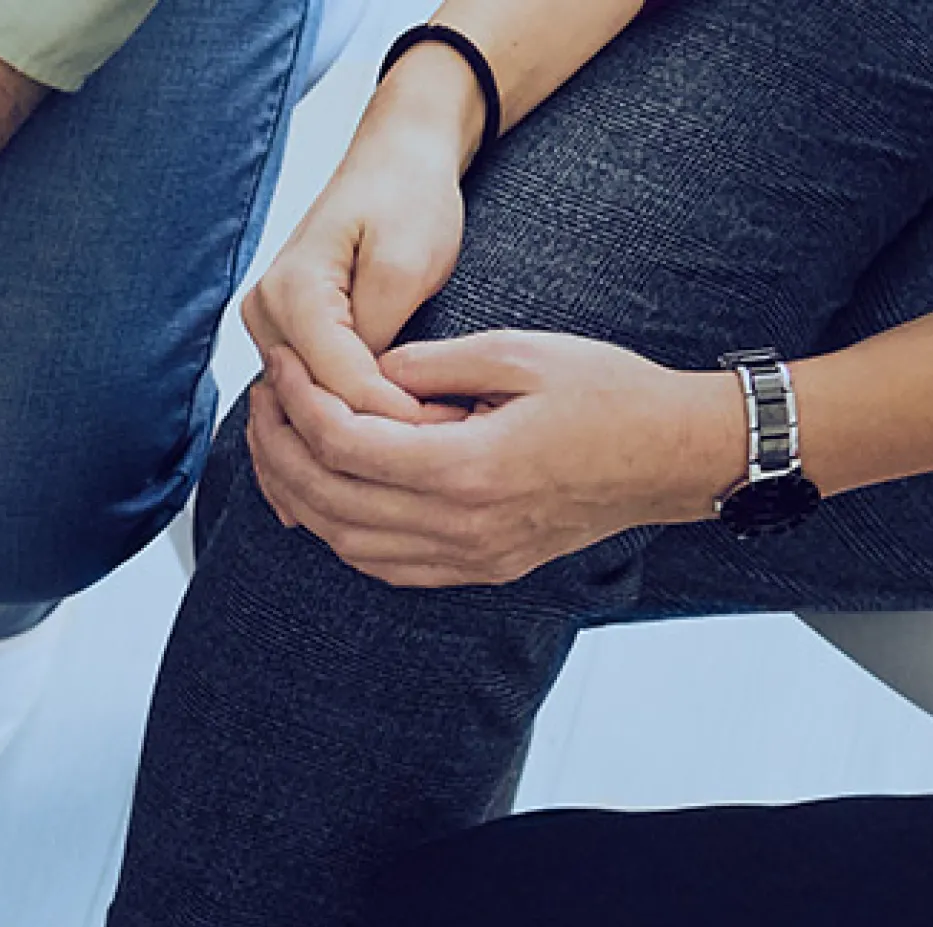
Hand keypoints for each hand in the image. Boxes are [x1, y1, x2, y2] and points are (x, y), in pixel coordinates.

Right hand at [239, 48, 480, 421]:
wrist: (397, 159)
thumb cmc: (407, 196)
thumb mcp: (407, 261)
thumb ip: (380, 334)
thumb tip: (369, 400)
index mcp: (290, 292)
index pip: (338, 384)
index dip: (394, 418)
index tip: (450, 433)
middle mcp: (264, 315)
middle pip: (317, 405)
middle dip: (379, 434)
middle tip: (444, 455)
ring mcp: (269, 329)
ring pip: (312, 408)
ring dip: (363, 432)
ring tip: (423, 452)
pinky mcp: (288, 339)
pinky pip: (312, 396)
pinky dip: (351, 417)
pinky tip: (390, 437)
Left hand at [247, 330, 740, 585]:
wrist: (672, 457)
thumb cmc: (607, 394)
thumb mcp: (521, 351)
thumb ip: (433, 364)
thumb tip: (366, 372)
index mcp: (468, 467)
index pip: (344, 446)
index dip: (300, 405)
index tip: (282, 369)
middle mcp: (461, 526)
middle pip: (330, 501)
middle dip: (279, 452)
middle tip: (260, 405)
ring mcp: (469, 557)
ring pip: (347, 544)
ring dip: (300, 498)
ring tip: (278, 447)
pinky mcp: (479, 569)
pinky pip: (385, 566)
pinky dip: (341, 534)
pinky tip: (325, 496)